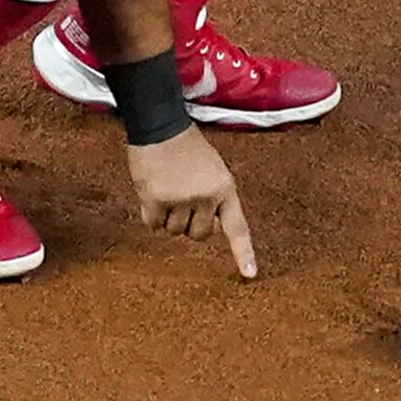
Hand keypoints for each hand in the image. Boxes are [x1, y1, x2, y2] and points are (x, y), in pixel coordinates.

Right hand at [124, 126, 257, 279]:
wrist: (160, 126)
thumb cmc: (187, 148)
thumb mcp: (214, 170)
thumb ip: (217, 198)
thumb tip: (213, 229)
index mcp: (225, 189)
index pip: (237, 228)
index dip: (243, 253)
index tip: (250, 275)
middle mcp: (206, 197)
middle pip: (199, 235)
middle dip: (190, 224)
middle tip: (182, 200)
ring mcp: (181, 199)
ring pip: (174, 231)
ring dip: (168, 217)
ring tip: (167, 189)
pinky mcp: (156, 200)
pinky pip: (153, 225)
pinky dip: (150, 214)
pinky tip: (151, 192)